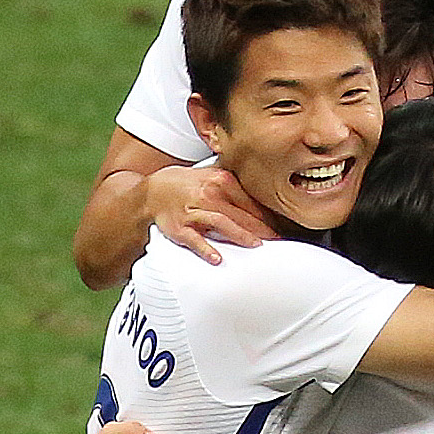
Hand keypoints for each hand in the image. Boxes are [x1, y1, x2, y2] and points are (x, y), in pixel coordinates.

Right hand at [143, 166, 271, 263]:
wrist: (152, 191)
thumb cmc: (184, 185)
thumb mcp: (211, 175)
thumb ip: (235, 185)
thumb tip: (262, 196)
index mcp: (220, 181)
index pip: (250, 201)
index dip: (267, 216)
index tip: (281, 227)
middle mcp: (207, 194)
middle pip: (240, 213)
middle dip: (262, 229)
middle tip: (278, 240)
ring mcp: (192, 211)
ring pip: (221, 222)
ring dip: (240, 234)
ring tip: (256, 245)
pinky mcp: (180, 228)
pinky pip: (193, 239)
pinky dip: (206, 248)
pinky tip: (217, 258)